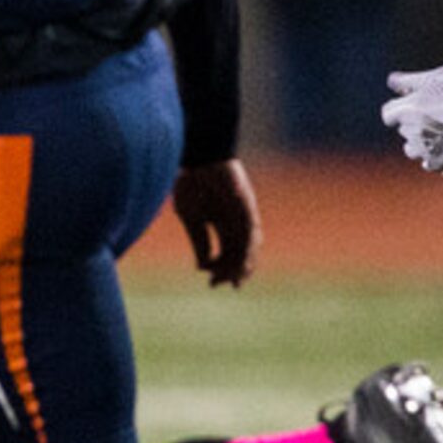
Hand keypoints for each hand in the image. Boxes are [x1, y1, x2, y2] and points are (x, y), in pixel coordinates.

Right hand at [171, 160, 259, 287]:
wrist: (200, 156)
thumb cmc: (191, 181)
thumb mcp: (190, 217)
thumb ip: (198, 240)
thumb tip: (202, 265)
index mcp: (220, 222)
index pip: (225, 252)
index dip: (219, 268)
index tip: (209, 281)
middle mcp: (235, 222)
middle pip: (238, 253)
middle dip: (231, 271)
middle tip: (223, 285)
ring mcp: (242, 215)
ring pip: (248, 247)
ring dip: (242, 265)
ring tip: (235, 279)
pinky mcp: (247, 208)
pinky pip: (251, 233)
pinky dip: (248, 250)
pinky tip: (243, 263)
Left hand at [382, 64, 442, 172]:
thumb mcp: (436, 77)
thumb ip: (410, 81)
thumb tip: (392, 81)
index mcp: (408, 109)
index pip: (388, 114)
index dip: (399, 108)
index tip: (411, 105)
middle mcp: (412, 131)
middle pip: (403, 129)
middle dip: (413, 122)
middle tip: (435, 114)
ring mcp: (425, 148)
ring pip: (412, 149)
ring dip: (421, 142)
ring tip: (440, 132)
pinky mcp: (440, 162)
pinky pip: (428, 163)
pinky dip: (434, 157)